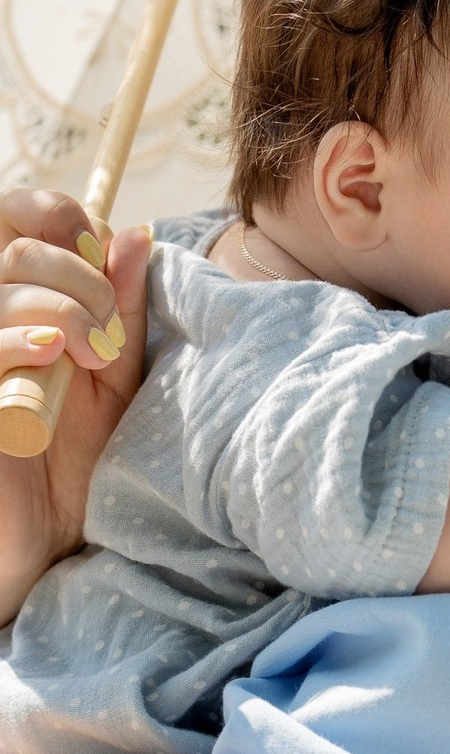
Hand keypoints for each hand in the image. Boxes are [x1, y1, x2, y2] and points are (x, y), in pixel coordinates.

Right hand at [0, 189, 149, 610]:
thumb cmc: (81, 460)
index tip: (104, 257)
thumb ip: (121, 307)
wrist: (51, 540)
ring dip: (64, 307)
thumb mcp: (115, 376)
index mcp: (19, 298)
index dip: (62, 218)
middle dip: (78, 271)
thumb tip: (131, 233)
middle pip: (16, 244)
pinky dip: (19, 336)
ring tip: (91, 353)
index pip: (16, 212)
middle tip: (108, 327)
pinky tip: (51, 353)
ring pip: (3, 283)